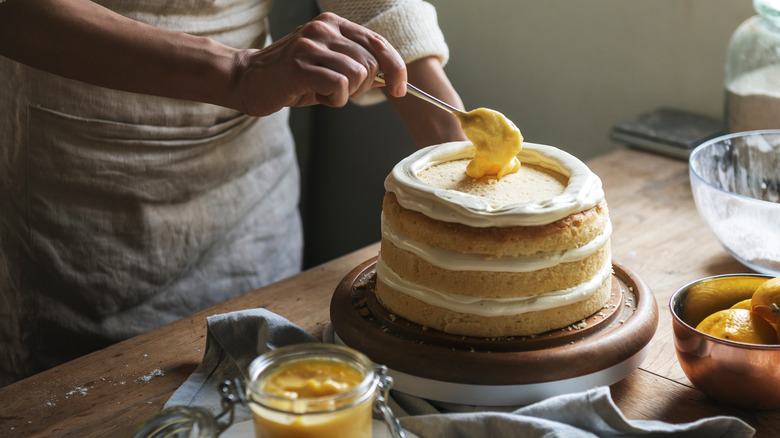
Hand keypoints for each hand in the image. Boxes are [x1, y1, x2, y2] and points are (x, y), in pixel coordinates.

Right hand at [231, 12, 406, 116]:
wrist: (247, 80)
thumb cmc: (291, 77)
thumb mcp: (328, 65)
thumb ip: (356, 64)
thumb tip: (390, 78)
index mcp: (334, 24)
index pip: (379, 43)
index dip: (396, 68)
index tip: (400, 89)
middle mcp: (324, 28)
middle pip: (371, 63)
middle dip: (362, 86)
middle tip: (336, 91)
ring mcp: (311, 45)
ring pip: (357, 75)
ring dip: (345, 94)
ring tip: (322, 91)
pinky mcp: (300, 66)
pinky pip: (339, 86)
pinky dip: (334, 99)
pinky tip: (316, 96)